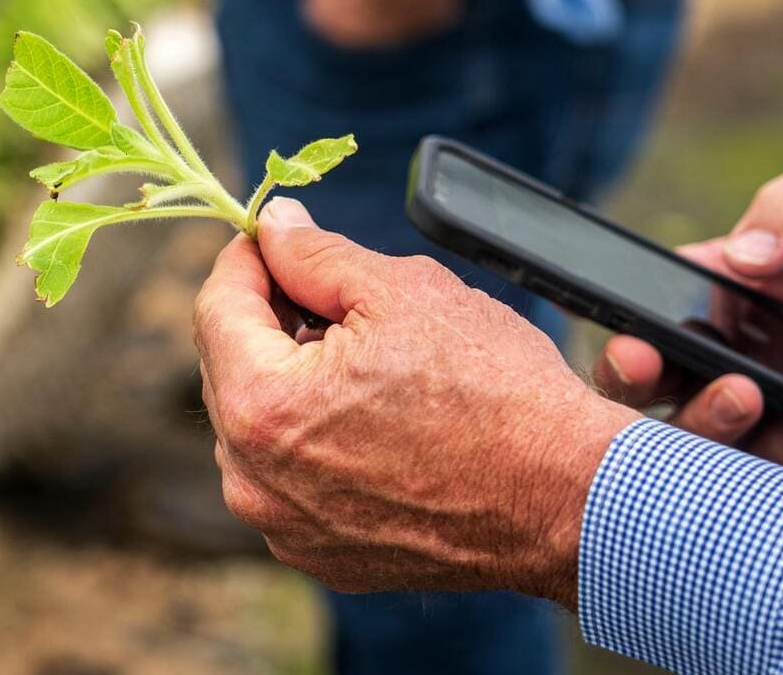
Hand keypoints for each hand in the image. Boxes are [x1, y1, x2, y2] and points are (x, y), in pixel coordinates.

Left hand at [194, 198, 637, 605]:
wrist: (565, 498)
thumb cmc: (495, 394)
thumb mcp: (401, 291)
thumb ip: (315, 254)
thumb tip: (274, 226)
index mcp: (261, 406)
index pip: (216, 306)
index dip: (247, 258)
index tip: (274, 238)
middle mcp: (254, 481)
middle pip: (232, 366)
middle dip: (272, 318)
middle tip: (329, 291)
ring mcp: (285, 527)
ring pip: (259, 424)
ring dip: (292, 380)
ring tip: (365, 360)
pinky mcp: (320, 555)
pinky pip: (290, 476)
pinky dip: (314, 438)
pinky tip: (373, 417)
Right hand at [595, 142, 782, 480]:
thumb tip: (743, 261)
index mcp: (713, 296)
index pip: (641, 333)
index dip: (626, 352)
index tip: (638, 351)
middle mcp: (730, 359)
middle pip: (661, 415)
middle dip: (681, 415)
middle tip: (737, 390)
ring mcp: (776, 411)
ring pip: (720, 459)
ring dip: (759, 434)